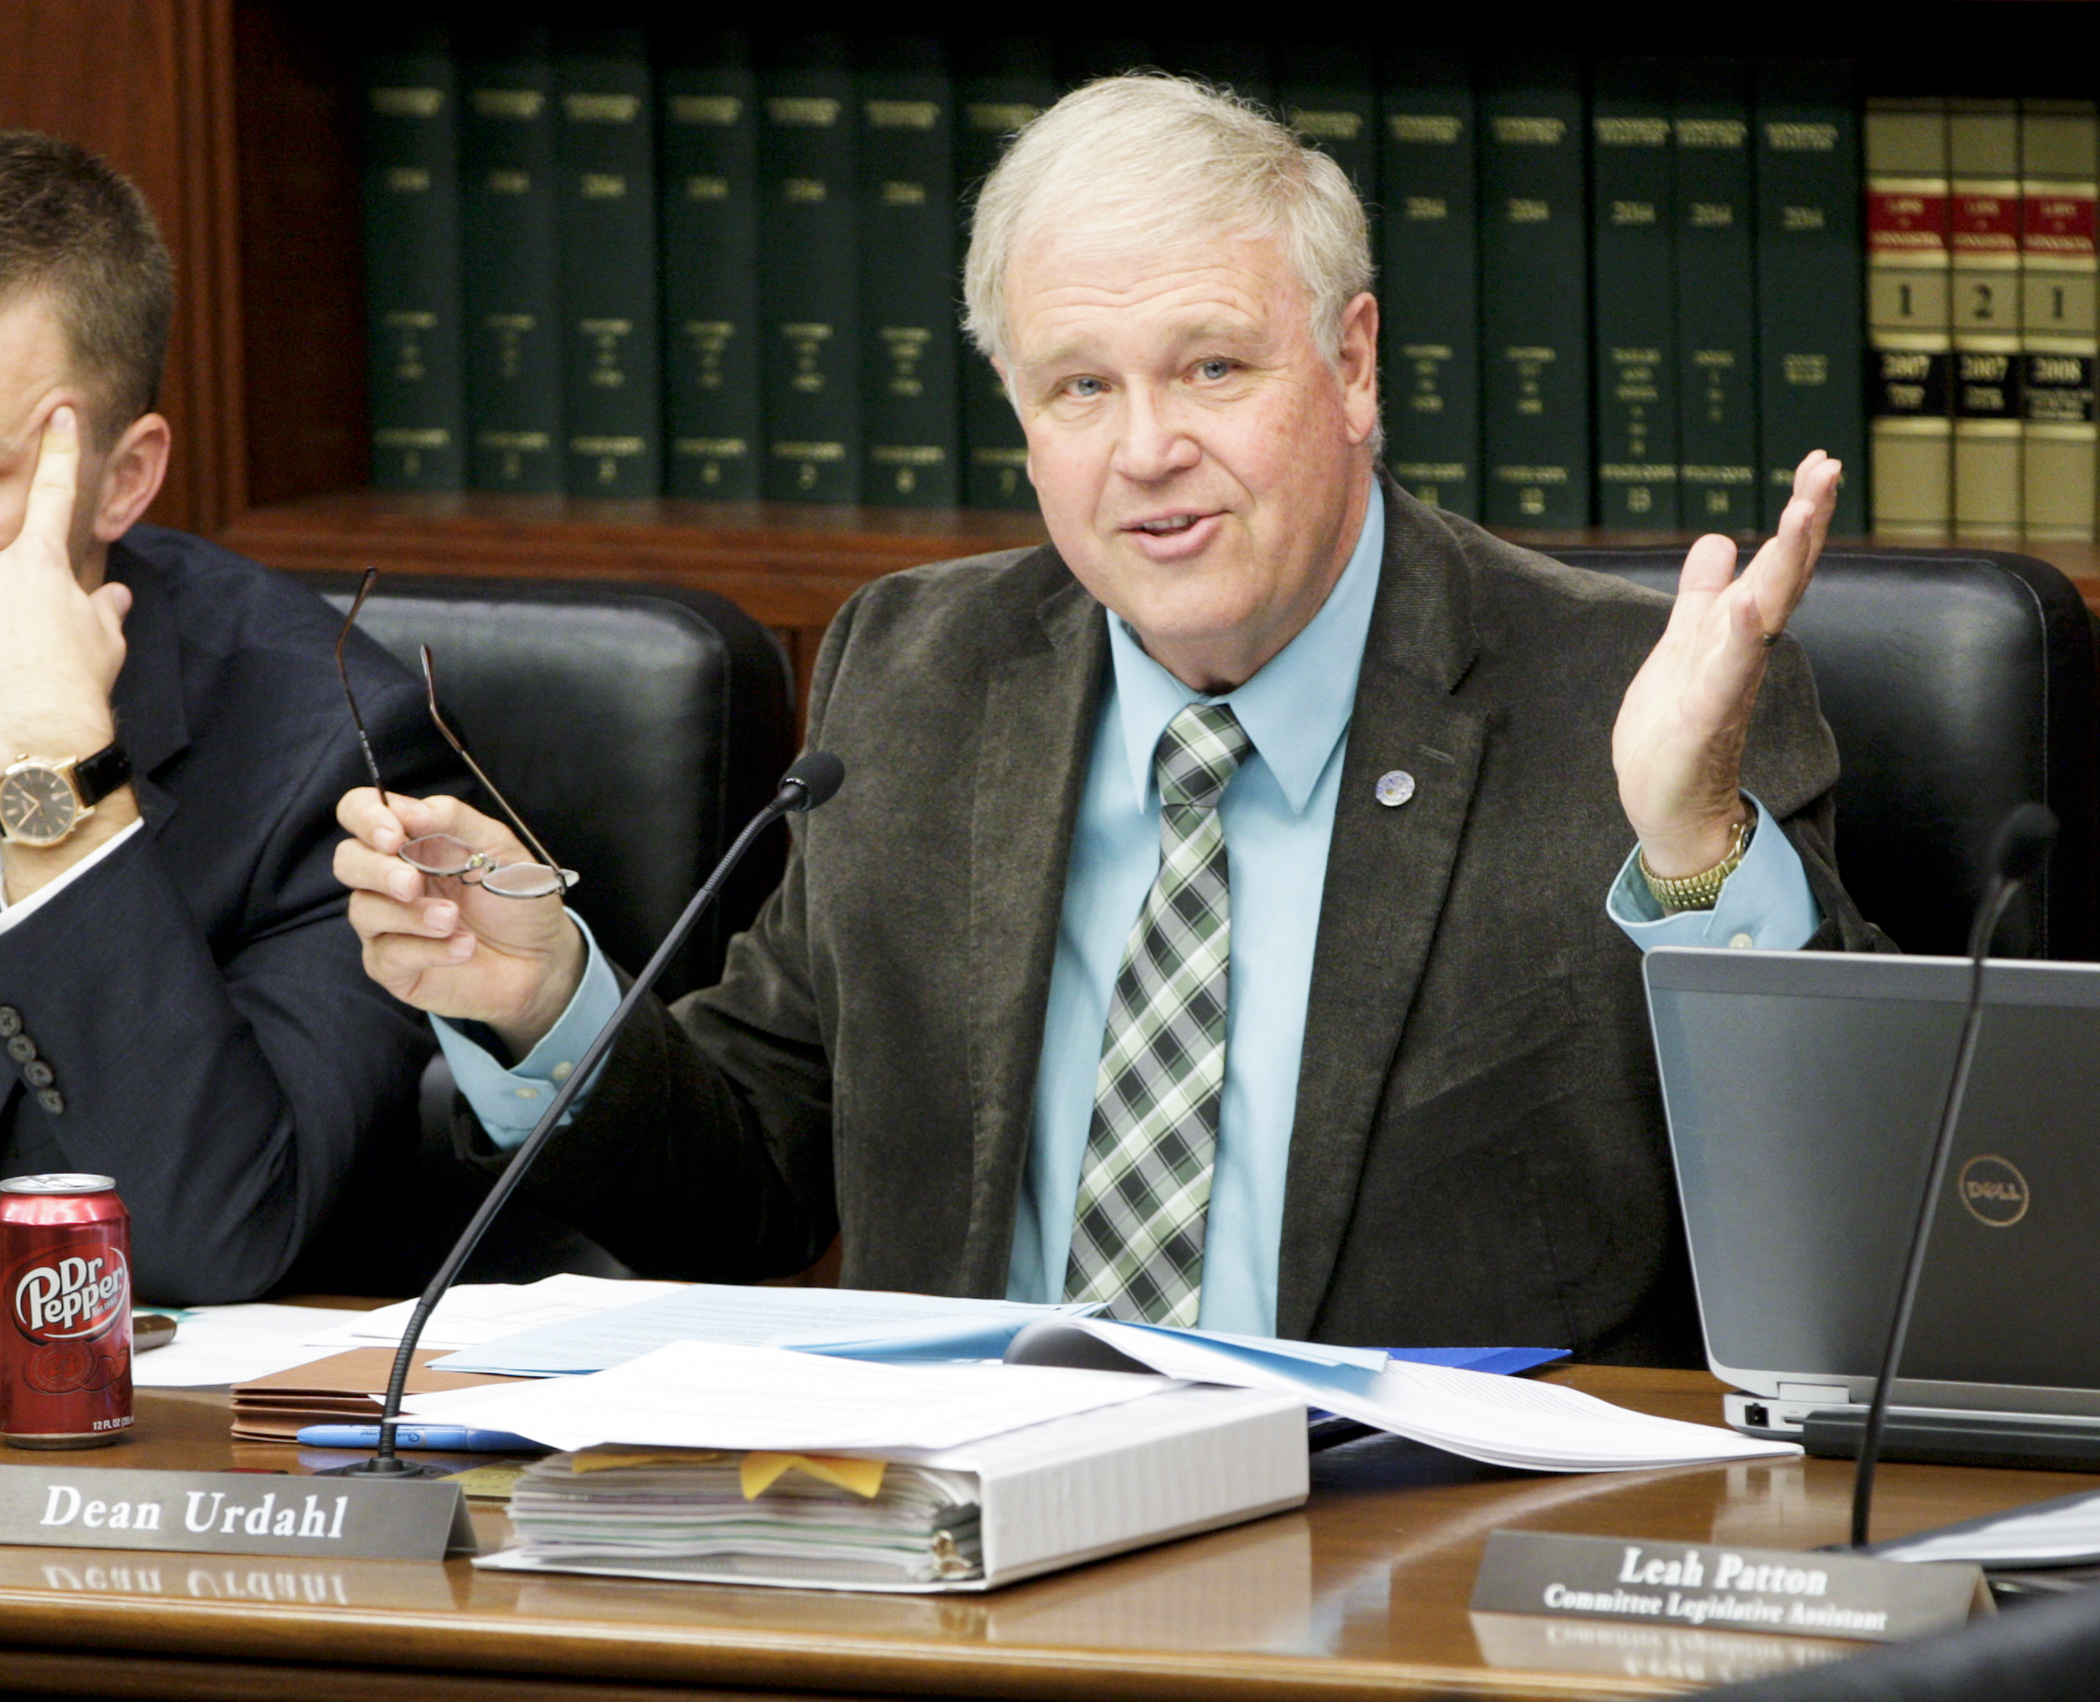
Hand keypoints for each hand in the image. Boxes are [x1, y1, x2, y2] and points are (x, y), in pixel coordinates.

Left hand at [0, 406, 129, 756]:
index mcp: (44, 564)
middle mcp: (0, 566)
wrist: (39, 733)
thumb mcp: (102, 643)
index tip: (60, 412)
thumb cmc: (76, 686)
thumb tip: (114, 596)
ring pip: (1, 570)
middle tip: (22, 520)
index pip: (57, 492)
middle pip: (0, 520)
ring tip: (19, 615)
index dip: (60, 449)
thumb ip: (104, 610)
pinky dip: (0, 625)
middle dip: (9, 517)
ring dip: (10, 597)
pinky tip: (5, 636)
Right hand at [334, 788, 584, 1056]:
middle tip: (412, 883)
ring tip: (453, 919)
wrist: (541, 958)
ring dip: (410, 915)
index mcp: (411, 840)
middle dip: (376, 870)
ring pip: (363, 910)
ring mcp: (387, 924)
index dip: (365, 818)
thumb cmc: (516, 898)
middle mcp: (389, 879)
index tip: (393, 835)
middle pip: (347, 860)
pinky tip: (464, 947)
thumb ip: (454, 820)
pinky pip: (390, 955)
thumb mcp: (499, 847)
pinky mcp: (394, 967)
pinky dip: (428, 950)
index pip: (359, 812)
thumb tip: (406, 809)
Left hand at [1613, 451, 1840, 877]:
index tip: (1818, 462)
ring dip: (1783, 565)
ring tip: (1799, 513)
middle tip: (1827, 469)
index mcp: (1733, 634)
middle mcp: (1740, 655)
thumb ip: (1700, 598)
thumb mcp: (1680, 648)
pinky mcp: (1703, 722)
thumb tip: (1716, 541)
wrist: (1670, 810)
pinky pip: (1726, 676)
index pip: (1775, 565)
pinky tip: (1748, 604)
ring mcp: (1726, 686)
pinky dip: (1739, 640)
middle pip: (1782, 579)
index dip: (1797, 515)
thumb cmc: (1674, 735)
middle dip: (1804, 523)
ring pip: (1764, 617)